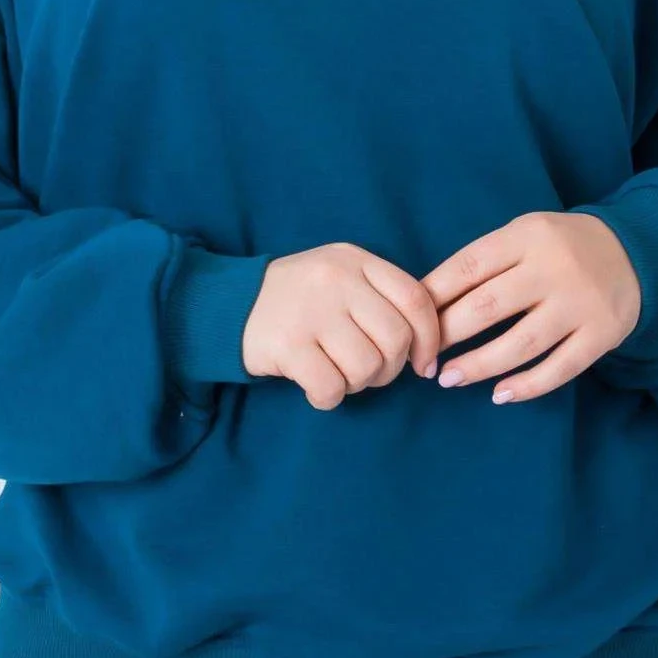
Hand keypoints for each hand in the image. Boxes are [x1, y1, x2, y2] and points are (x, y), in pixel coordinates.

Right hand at [242, 242, 441, 410]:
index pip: (415, 299)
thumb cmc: (296, 300)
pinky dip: (329, 397)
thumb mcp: (338, 278)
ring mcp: (311, 311)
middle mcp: (336, 280)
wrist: (227, 305)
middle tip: (370, 373)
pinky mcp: (288, 345)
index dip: (429, 338)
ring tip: (338, 374)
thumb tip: (426, 350)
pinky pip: (332, 387)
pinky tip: (316, 387)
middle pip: (396, 338)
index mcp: (355, 260)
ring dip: (358, 384)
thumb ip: (379, 298)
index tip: (421, 362)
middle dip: (391, 369)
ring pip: (367, 367)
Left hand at [414, 211, 641, 403]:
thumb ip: (484, 262)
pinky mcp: (602, 334)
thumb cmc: (560, 248)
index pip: (467, 267)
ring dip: (479, 365)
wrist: (636, 253)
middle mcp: (554, 268)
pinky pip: (560, 367)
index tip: (411, 323)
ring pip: (521, 344)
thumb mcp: (523, 236)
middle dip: (447, 336)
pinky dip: (527, 385)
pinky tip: (500, 394)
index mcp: (526, 236)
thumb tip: (425, 301)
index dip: (433, 298)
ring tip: (450, 379)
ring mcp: (580, 303)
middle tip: (423, 358)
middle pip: (488, 307)